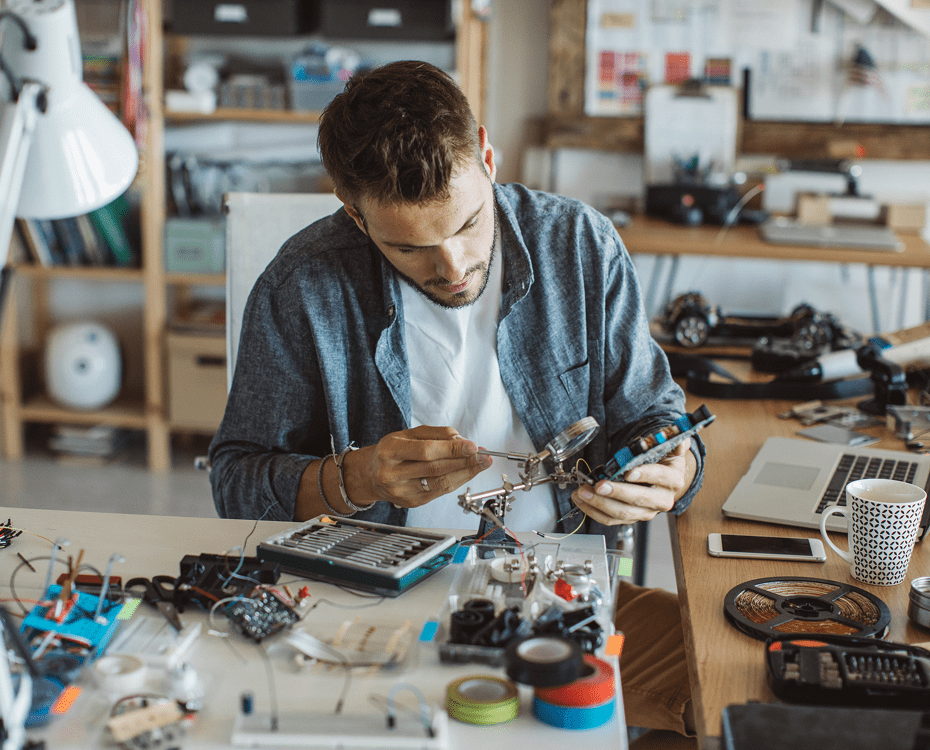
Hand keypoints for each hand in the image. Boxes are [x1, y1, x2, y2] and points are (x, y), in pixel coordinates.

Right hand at [346, 425, 492, 507]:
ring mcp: (401, 491)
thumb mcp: (409, 434)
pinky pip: (439, 491)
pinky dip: (457, 481)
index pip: (426, 451)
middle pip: (435, 469)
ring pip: (440, 483)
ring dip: (465, 473)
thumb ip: (436, 434)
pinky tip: (467, 473)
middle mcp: (392, 474)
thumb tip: (462, 441)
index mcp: (390, 451)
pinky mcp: (411, 502)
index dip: (451, 450)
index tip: (472, 446)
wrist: (372, 475)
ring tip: (481, 464)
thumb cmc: (392, 451)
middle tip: (484, 456)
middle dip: (464, 462)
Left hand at [570, 439, 695, 525]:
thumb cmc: (661, 462)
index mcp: (673, 479)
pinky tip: (581, 500)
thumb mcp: (670, 449)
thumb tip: (680, 441)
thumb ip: (673, 442)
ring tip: (583, 492)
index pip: (661, 476)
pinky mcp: (631, 518)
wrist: (662, 482)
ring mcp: (646, 512)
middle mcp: (662, 499)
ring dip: (600, 503)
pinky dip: (593, 511)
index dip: (645, 474)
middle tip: (599, 485)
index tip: (629, 472)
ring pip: (623, 513)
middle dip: (617, 492)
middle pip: (639, 499)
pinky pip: (611, 520)